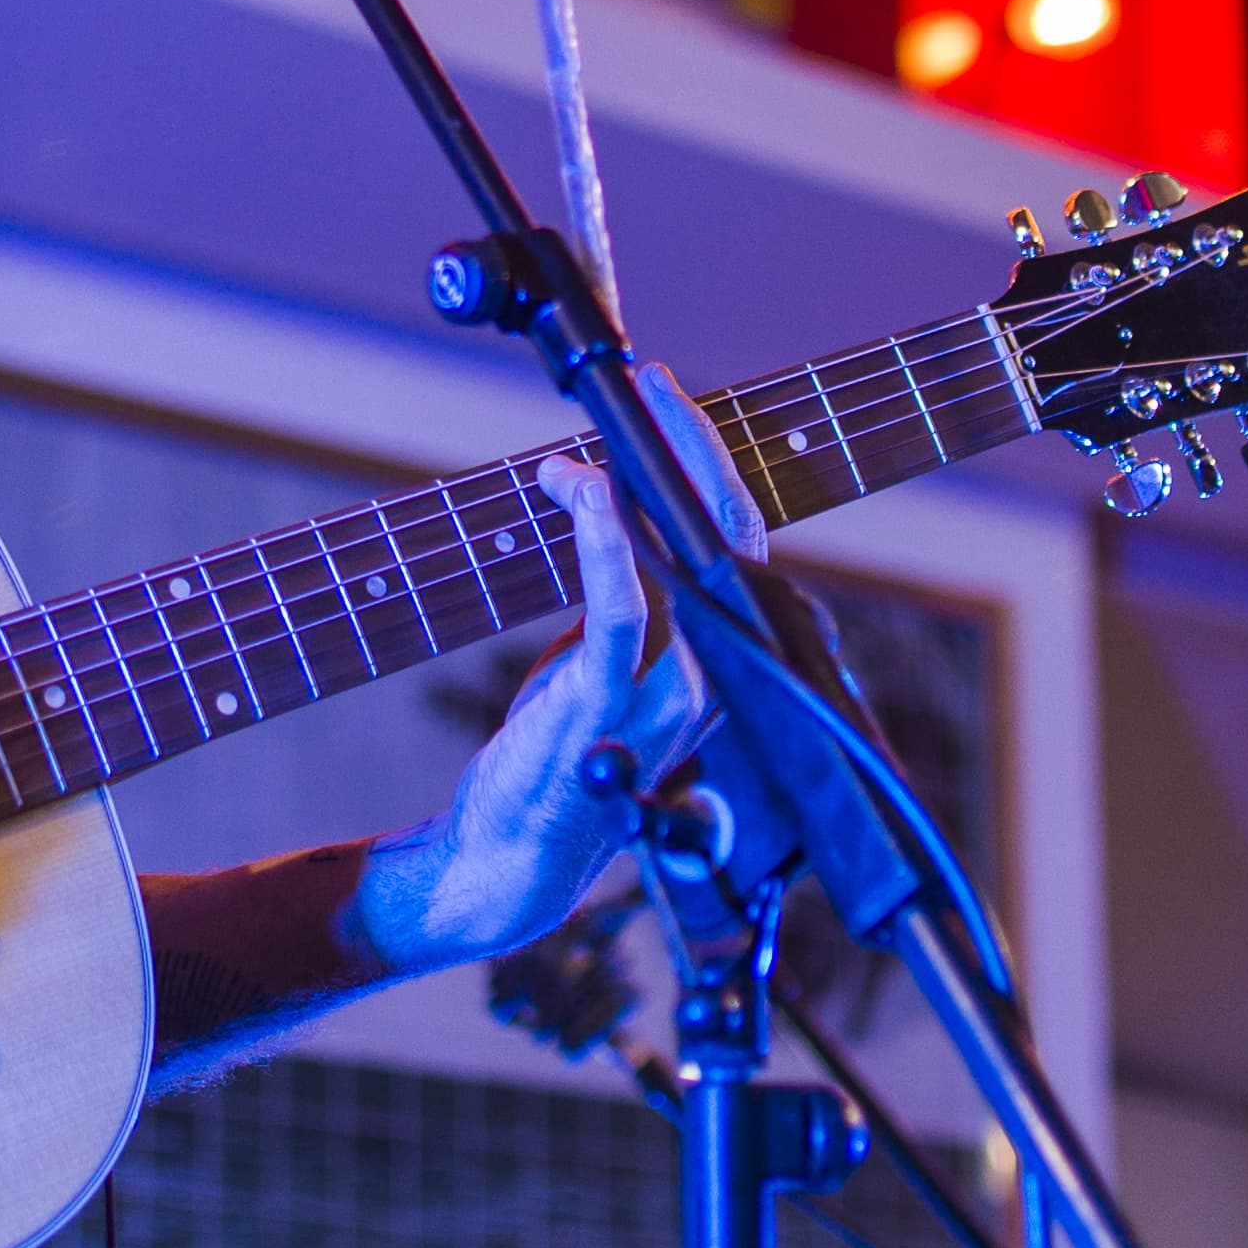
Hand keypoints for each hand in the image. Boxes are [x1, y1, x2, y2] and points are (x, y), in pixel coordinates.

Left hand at [359, 380, 747, 976]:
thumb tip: (610, 505)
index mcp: (716, 663)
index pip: (735, 544)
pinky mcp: (606, 708)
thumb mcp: (601, 666)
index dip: (710, 465)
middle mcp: (709, 676)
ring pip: (686, 562)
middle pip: (727, 538)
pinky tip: (586, 491)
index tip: (665, 402)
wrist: (513, 859)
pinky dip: (606, 542)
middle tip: (654, 387)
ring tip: (614, 425)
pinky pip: (621, 610)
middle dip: (696, 451)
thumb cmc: (556, 764)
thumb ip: (625, 601)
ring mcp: (664, 696)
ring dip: (649, 480)